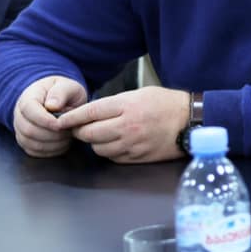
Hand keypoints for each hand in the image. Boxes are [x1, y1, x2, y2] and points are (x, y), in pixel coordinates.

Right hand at [12, 75, 86, 156]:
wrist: (59, 102)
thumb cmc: (63, 93)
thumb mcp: (67, 86)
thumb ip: (61, 92)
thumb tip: (52, 105)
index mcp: (28, 97)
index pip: (29, 110)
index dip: (44, 120)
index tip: (60, 124)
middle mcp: (19, 115)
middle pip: (28, 129)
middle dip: (51, 134)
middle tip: (68, 131)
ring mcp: (20, 129)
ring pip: (30, 143)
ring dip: (52, 143)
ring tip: (67, 136)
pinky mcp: (26, 142)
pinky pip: (34, 151)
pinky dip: (50, 150)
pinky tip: (62, 143)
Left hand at [59, 86, 192, 164]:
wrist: (190, 120)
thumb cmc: (165, 103)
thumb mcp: (139, 94)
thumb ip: (114, 104)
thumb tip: (89, 113)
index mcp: (126, 106)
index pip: (89, 113)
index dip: (71, 118)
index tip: (60, 120)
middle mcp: (127, 126)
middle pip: (89, 134)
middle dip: (80, 132)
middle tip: (79, 129)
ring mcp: (132, 144)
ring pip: (99, 148)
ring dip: (95, 143)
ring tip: (101, 135)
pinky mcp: (138, 157)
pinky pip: (113, 157)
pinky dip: (110, 151)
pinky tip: (116, 143)